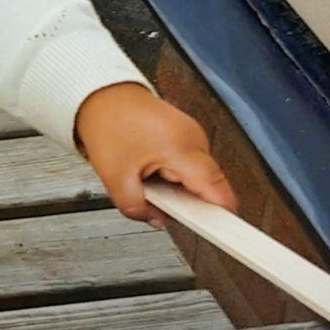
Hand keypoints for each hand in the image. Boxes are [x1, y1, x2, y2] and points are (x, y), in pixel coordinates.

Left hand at [74, 83, 237, 228]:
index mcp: (183, 150)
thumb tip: (157, 220)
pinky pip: (190, 164)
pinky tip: (150, 166)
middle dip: (187, 201)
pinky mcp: (187, 134)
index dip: (223, 215)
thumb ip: (136, 207)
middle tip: (156, 199)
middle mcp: (196, 140)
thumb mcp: (115, 178)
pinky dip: (173, 173)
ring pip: (198, 176)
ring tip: (146, 175)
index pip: (217, 190)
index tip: (227, 234)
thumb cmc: (109, 126)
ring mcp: (194, 134)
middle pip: (209, 186)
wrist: (101, 95)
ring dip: (178, 187)